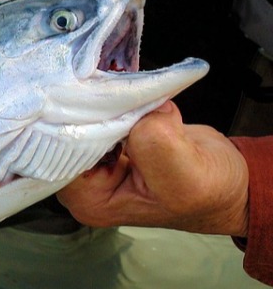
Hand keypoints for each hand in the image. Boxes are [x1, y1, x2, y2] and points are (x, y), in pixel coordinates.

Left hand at [57, 101, 248, 236]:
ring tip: (124, 91)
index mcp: (90, 201)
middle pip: (66, 136)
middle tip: (107, 87)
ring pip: (83, 120)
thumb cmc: (208, 191)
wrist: (228, 181)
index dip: (74, 126)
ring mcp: (96, 160)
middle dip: (88, 110)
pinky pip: (102, 112)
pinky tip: (133, 95)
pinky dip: (118, 99)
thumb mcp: (183, 173)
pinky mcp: (111, 138)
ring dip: (105, 102)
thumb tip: (138, 110)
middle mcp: (85, 183)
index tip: (93, 101)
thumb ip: (153, 143)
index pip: (60, 156)